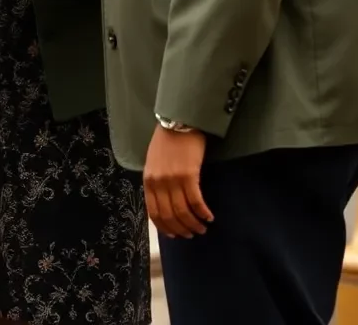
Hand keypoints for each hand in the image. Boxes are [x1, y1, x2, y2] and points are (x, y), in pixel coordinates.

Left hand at [143, 124, 213, 238]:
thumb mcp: (154, 163)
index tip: (175, 236)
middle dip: (181, 229)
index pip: (154, 213)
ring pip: (183, 212)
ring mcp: (173, 180)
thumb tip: (165, 204)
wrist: (178, 121)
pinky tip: (209, 217)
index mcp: (148, 180)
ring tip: (202, 228)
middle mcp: (158, 183)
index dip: (165, 228)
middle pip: (169, 216)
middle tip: (192, 234)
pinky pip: (196, 202)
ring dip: (194, 224)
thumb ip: (157, 182)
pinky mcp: (188, 175)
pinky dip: (203, 213)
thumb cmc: (167, 141)